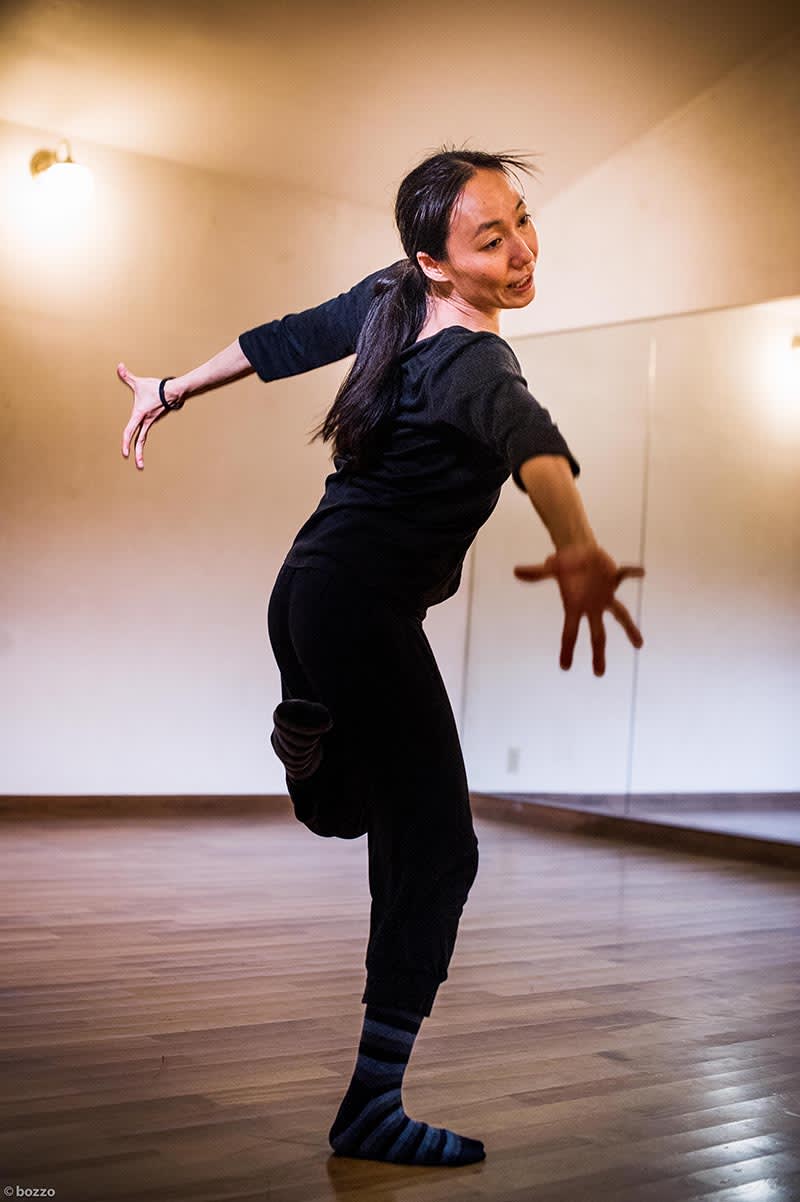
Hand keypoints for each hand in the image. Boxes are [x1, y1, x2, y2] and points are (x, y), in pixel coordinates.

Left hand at [118, 363, 169, 469]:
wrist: (173, 391)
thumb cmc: (156, 388)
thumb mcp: (139, 383)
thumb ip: (127, 376)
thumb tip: (119, 366)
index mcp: (139, 415)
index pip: (130, 431)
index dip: (125, 442)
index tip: (124, 453)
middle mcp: (145, 421)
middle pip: (140, 441)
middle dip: (138, 454)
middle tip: (137, 466)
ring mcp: (151, 422)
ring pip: (143, 439)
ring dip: (141, 451)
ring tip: (140, 463)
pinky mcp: (154, 420)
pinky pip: (146, 432)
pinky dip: (142, 440)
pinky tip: (140, 445)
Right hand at [514, 544, 643, 676]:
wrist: (579, 553)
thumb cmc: (564, 564)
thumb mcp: (551, 568)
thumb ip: (536, 573)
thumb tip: (516, 571)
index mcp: (575, 607)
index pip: (570, 632)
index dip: (567, 649)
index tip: (565, 667)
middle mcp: (592, 606)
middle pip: (597, 634)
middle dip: (598, 653)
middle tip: (599, 674)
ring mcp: (605, 596)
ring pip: (620, 615)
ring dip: (629, 629)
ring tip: (639, 645)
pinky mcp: (614, 580)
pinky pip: (624, 576)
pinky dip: (631, 573)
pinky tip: (641, 573)